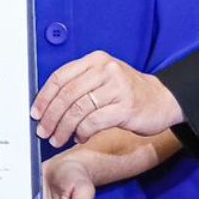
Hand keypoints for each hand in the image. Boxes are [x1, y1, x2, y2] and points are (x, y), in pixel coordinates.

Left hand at [32, 50, 184, 146]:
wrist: (163, 100)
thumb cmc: (127, 92)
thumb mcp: (102, 79)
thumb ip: (78, 86)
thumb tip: (46, 107)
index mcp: (96, 60)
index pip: (61, 76)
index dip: (44, 97)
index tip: (35, 113)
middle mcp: (106, 69)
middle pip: (67, 94)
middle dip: (51, 116)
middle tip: (43, 132)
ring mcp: (117, 87)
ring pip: (79, 109)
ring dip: (64, 128)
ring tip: (59, 139)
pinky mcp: (126, 107)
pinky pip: (94, 122)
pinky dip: (83, 133)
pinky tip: (81, 137)